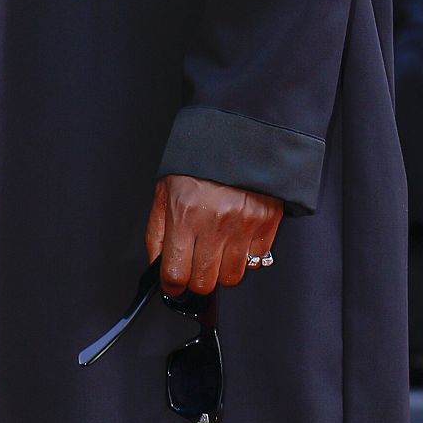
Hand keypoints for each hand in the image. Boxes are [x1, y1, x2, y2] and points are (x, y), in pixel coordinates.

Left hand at [145, 175, 282, 294]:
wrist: (238, 137)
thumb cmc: (199, 164)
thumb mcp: (165, 191)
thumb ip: (157, 231)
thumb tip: (157, 267)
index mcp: (185, 213)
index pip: (175, 273)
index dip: (171, 286)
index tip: (173, 286)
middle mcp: (214, 223)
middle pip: (203, 282)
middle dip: (196, 278)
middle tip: (195, 263)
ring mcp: (243, 225)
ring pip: (230, 277)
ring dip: (222, 268)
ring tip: (218, 246)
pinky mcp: (266, 224)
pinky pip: (255, 260)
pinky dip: (246, 254)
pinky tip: (238, 234)